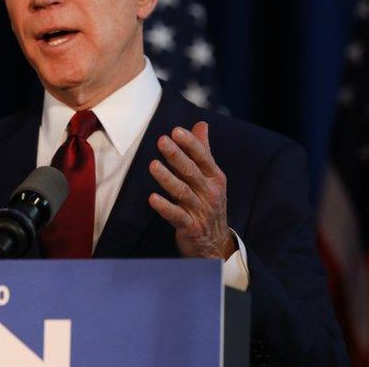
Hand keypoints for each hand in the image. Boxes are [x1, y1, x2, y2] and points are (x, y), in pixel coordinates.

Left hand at [147, 122, 235, 258]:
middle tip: (162, 140)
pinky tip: (152, 198)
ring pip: (182, 192)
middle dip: (176, 155)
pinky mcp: (191, 227)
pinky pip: (177, 216)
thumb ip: (203, 151)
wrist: (215, 243)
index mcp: (215, 178)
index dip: (190, 144)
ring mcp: (201, 210)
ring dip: (167, 178)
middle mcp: (210, 192)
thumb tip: (201, 124)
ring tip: (153, 165)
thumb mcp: (210, 177)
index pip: (203, 157)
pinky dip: (165, 207)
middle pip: (191, 171)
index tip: (176, 131)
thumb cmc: (208, 204)